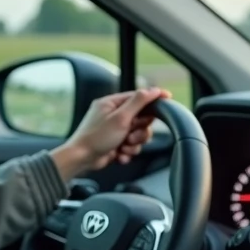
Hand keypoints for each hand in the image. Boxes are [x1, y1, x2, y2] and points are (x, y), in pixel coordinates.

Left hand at [50, 87, 170, 180]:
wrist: (82, 159)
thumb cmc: (96, 137)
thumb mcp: (120, 117)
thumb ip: (138, 102)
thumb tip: (153, 90)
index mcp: (112, 103)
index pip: (138, 96)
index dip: (153, 99)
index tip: (167, 98)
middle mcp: (113, 115)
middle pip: (142, 118)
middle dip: (140, 130)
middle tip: (131, 136)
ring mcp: (115, 130)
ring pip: (139, 134)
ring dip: (134, 144)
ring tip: (123, 147)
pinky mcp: (116, 143)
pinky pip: (132, 146)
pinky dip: (128, 152)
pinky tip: (119, 154)